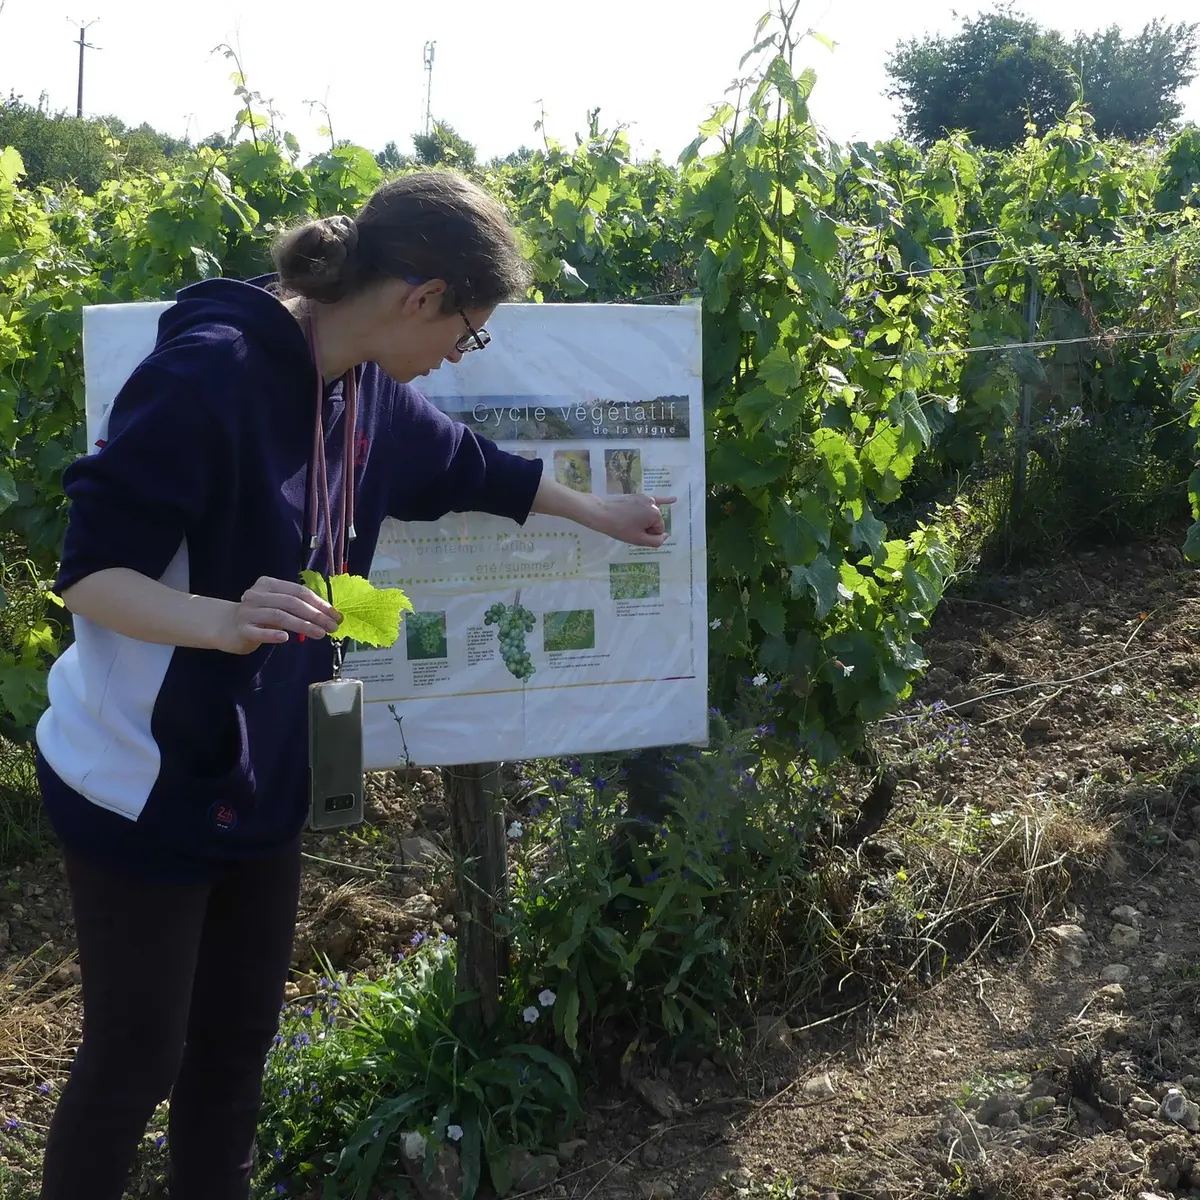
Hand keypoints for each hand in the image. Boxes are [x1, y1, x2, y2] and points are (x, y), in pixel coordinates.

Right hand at [216, 576, 341, 654]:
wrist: (225, 626)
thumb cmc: (258, 616)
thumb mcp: (276, 605)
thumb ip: (296, 606)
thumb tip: (327, 614)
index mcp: (268, 584)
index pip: (298, 591)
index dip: (319, 603)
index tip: (335, 615)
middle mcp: (257, 595)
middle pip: (291, 603)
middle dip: (315, 615)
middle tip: (331, 626)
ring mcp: (248, 612)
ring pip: (279, 616)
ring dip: (302, 625)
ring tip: (320, 634)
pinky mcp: (241, 629)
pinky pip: (259, 632)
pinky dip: (273, 634)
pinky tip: (286, 638)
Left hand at [594, 494, 675, 547]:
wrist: (602, 513)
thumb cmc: (620, 528)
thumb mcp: (638, 540)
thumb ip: (656, 541)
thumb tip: (665, 536)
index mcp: (655, 514)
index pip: (659, 530)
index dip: (648, 535)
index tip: (635, 533)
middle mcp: (653, 504)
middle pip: (655, 522)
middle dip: (646, 527)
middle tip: (630, 528)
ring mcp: (645, 498)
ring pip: (650, 515)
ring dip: (645, 520)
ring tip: (630, 522)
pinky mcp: (638, 496)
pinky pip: (654, 499)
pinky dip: (664, 500)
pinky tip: (674, 499)